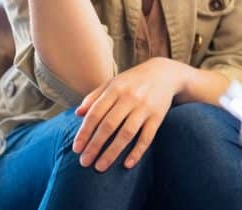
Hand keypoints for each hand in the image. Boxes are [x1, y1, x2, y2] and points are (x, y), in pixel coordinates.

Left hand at [71, 57, 192, 170]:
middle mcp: (130, 97)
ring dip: (112, 152)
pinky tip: (127, 165)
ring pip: (126, 134)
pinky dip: (137, 152)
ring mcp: (145, 107)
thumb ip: (95, 96)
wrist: (165, 73)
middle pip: (109, 125)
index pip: (96, 113)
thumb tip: (77, 114)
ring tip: (100, 167)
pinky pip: (147, 137)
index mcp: (116, 88)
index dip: (85, 132)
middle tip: (84, 162)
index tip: (76, 149)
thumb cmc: (133, 81)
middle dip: (95, 145)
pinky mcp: (158, 116)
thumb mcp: (113, 83)